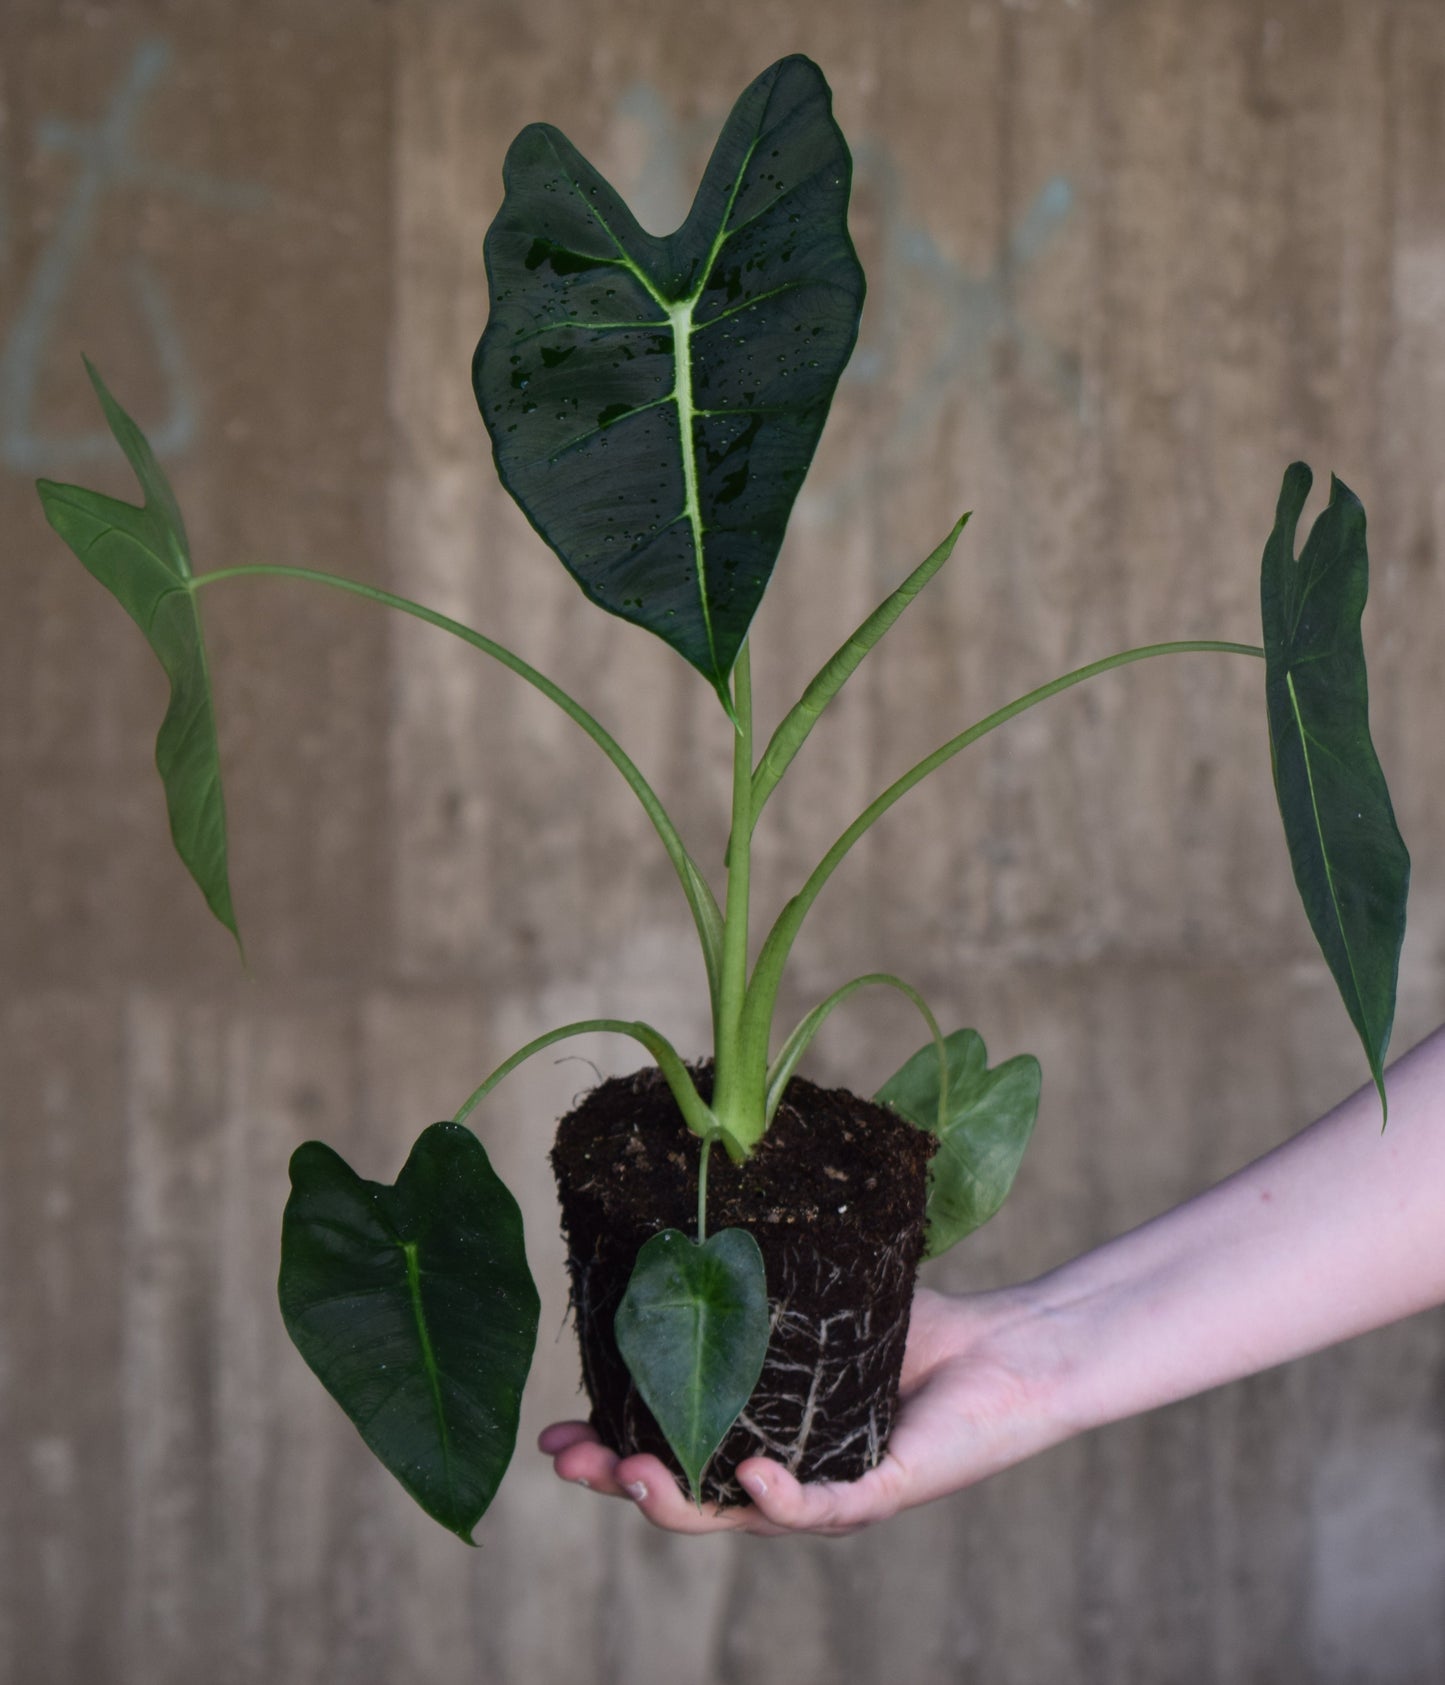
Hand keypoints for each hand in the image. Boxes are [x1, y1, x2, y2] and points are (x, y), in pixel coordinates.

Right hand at [538, 1285, 1066, 1536]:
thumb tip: (686, 1205)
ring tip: (631, 1474)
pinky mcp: (883, 1492)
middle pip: (687, 1495)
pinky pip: (824, 1508)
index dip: (610, 1449)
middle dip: (620, 1482)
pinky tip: (751, 1476)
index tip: (555, 1433)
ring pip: (739, 1515)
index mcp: (761, 1435)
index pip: (673, 1449)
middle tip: (567, 1459)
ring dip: (678, 1500)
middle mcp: (786, 1475)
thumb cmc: (918, 1327)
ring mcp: (830, 1492)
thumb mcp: (818, 1297)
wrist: (1007, 1348)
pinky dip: (783, 1498)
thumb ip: (758, 1278)